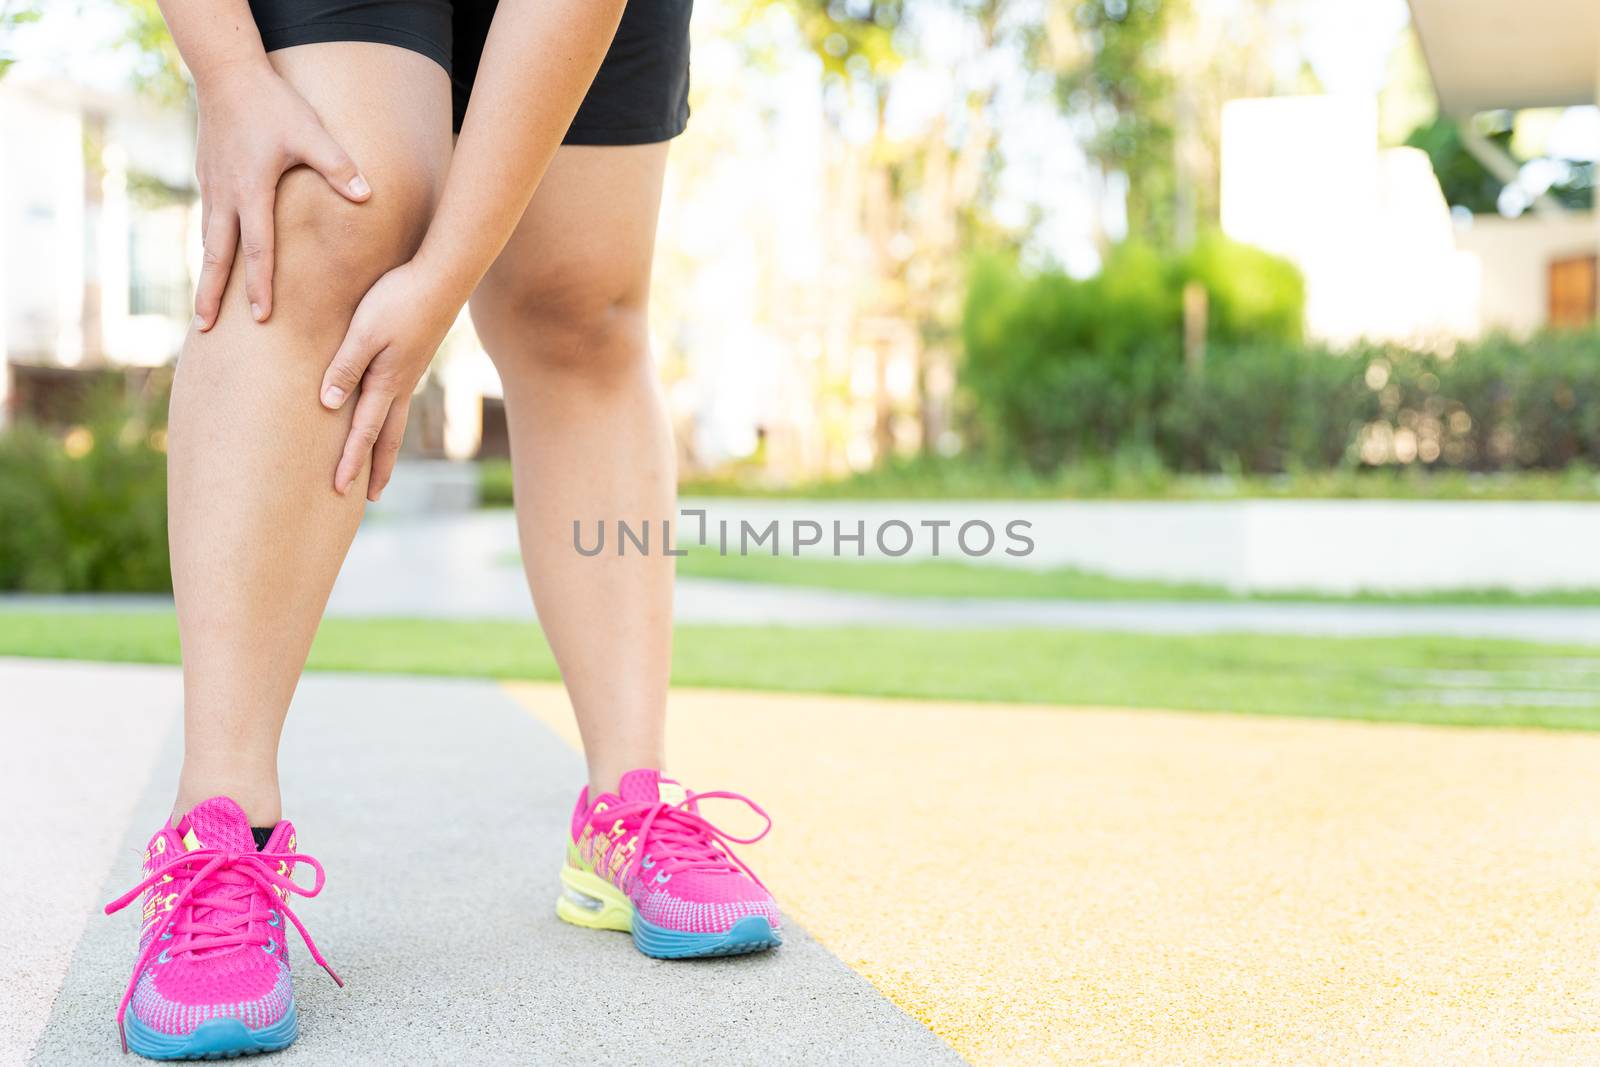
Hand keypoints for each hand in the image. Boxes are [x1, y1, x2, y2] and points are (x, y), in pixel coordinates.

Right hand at [192, 59, 371, 329]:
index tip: (261, 317)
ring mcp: (212, 188)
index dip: (260, 285)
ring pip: (208, 241)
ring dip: (207, 275)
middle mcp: (226, 196)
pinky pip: (208, 223)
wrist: (227, 74)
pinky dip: (209, 249)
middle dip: (211, 294)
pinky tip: (213, 263)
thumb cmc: (274, 105)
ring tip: (204, 309)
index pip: (257, 250)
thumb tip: (366, 196)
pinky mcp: (208, 178)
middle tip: (203, 329)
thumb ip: (338, 167)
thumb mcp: (311, 133)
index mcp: (252, 191)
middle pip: (217, 257)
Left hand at [319, 261, 460, 499]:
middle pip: (388, 437)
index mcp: (387, 382)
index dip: (351, 462)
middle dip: (377, 468)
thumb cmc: (399, 299)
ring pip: (397, 420)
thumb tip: (328, 406)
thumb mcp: (364, 332)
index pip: (365, 432)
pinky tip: (385, 412)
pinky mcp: (413, 357)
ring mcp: (410, 372)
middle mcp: (402, 384)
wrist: (444, 275)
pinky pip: (399, 399)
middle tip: (370, 497)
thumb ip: (345, 367)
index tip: (339, 490)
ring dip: (386, 446)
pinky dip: (391, 419)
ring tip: (379, 464)